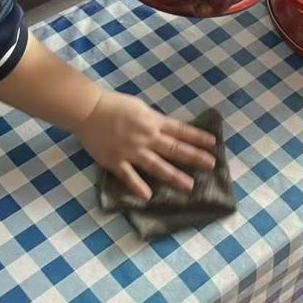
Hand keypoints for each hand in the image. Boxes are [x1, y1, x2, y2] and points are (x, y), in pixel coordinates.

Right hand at [76, 89, 216, 199]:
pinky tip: (148, 196)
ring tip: (189, 185)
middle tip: (211, 165)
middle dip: (194, 157)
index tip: (213, 143)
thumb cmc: (114, 105)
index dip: (197, 137)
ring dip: (174, 176)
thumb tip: (167, 129)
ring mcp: (131, 150)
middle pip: (174, 148)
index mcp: (153, 121)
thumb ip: (153, 121)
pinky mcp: (116, 161)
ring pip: (156, 165)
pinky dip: (138, 186)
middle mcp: (146, 137)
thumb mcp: (140, 108)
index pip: (180, 130)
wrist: (89, 110)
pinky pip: (129, 176)